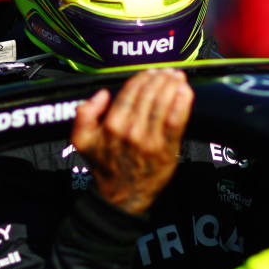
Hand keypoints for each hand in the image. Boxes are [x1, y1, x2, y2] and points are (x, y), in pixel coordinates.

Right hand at [72, 68, 192, 214]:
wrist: (122, 197)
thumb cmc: (106, 166)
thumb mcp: (82, 141)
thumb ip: (84, 115)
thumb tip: (102, 94)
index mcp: (111, 125)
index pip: (130, 92)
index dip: (143, 77)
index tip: (152, 72)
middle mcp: (130, 130)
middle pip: (149, 94)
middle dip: (160, 78)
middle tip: (168, 71)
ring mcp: (149, 140)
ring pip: (163, 103)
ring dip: (172, 85)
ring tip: (178, 77)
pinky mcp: (166, 149)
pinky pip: (176, 120)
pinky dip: (183, 103)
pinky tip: (186, 91)